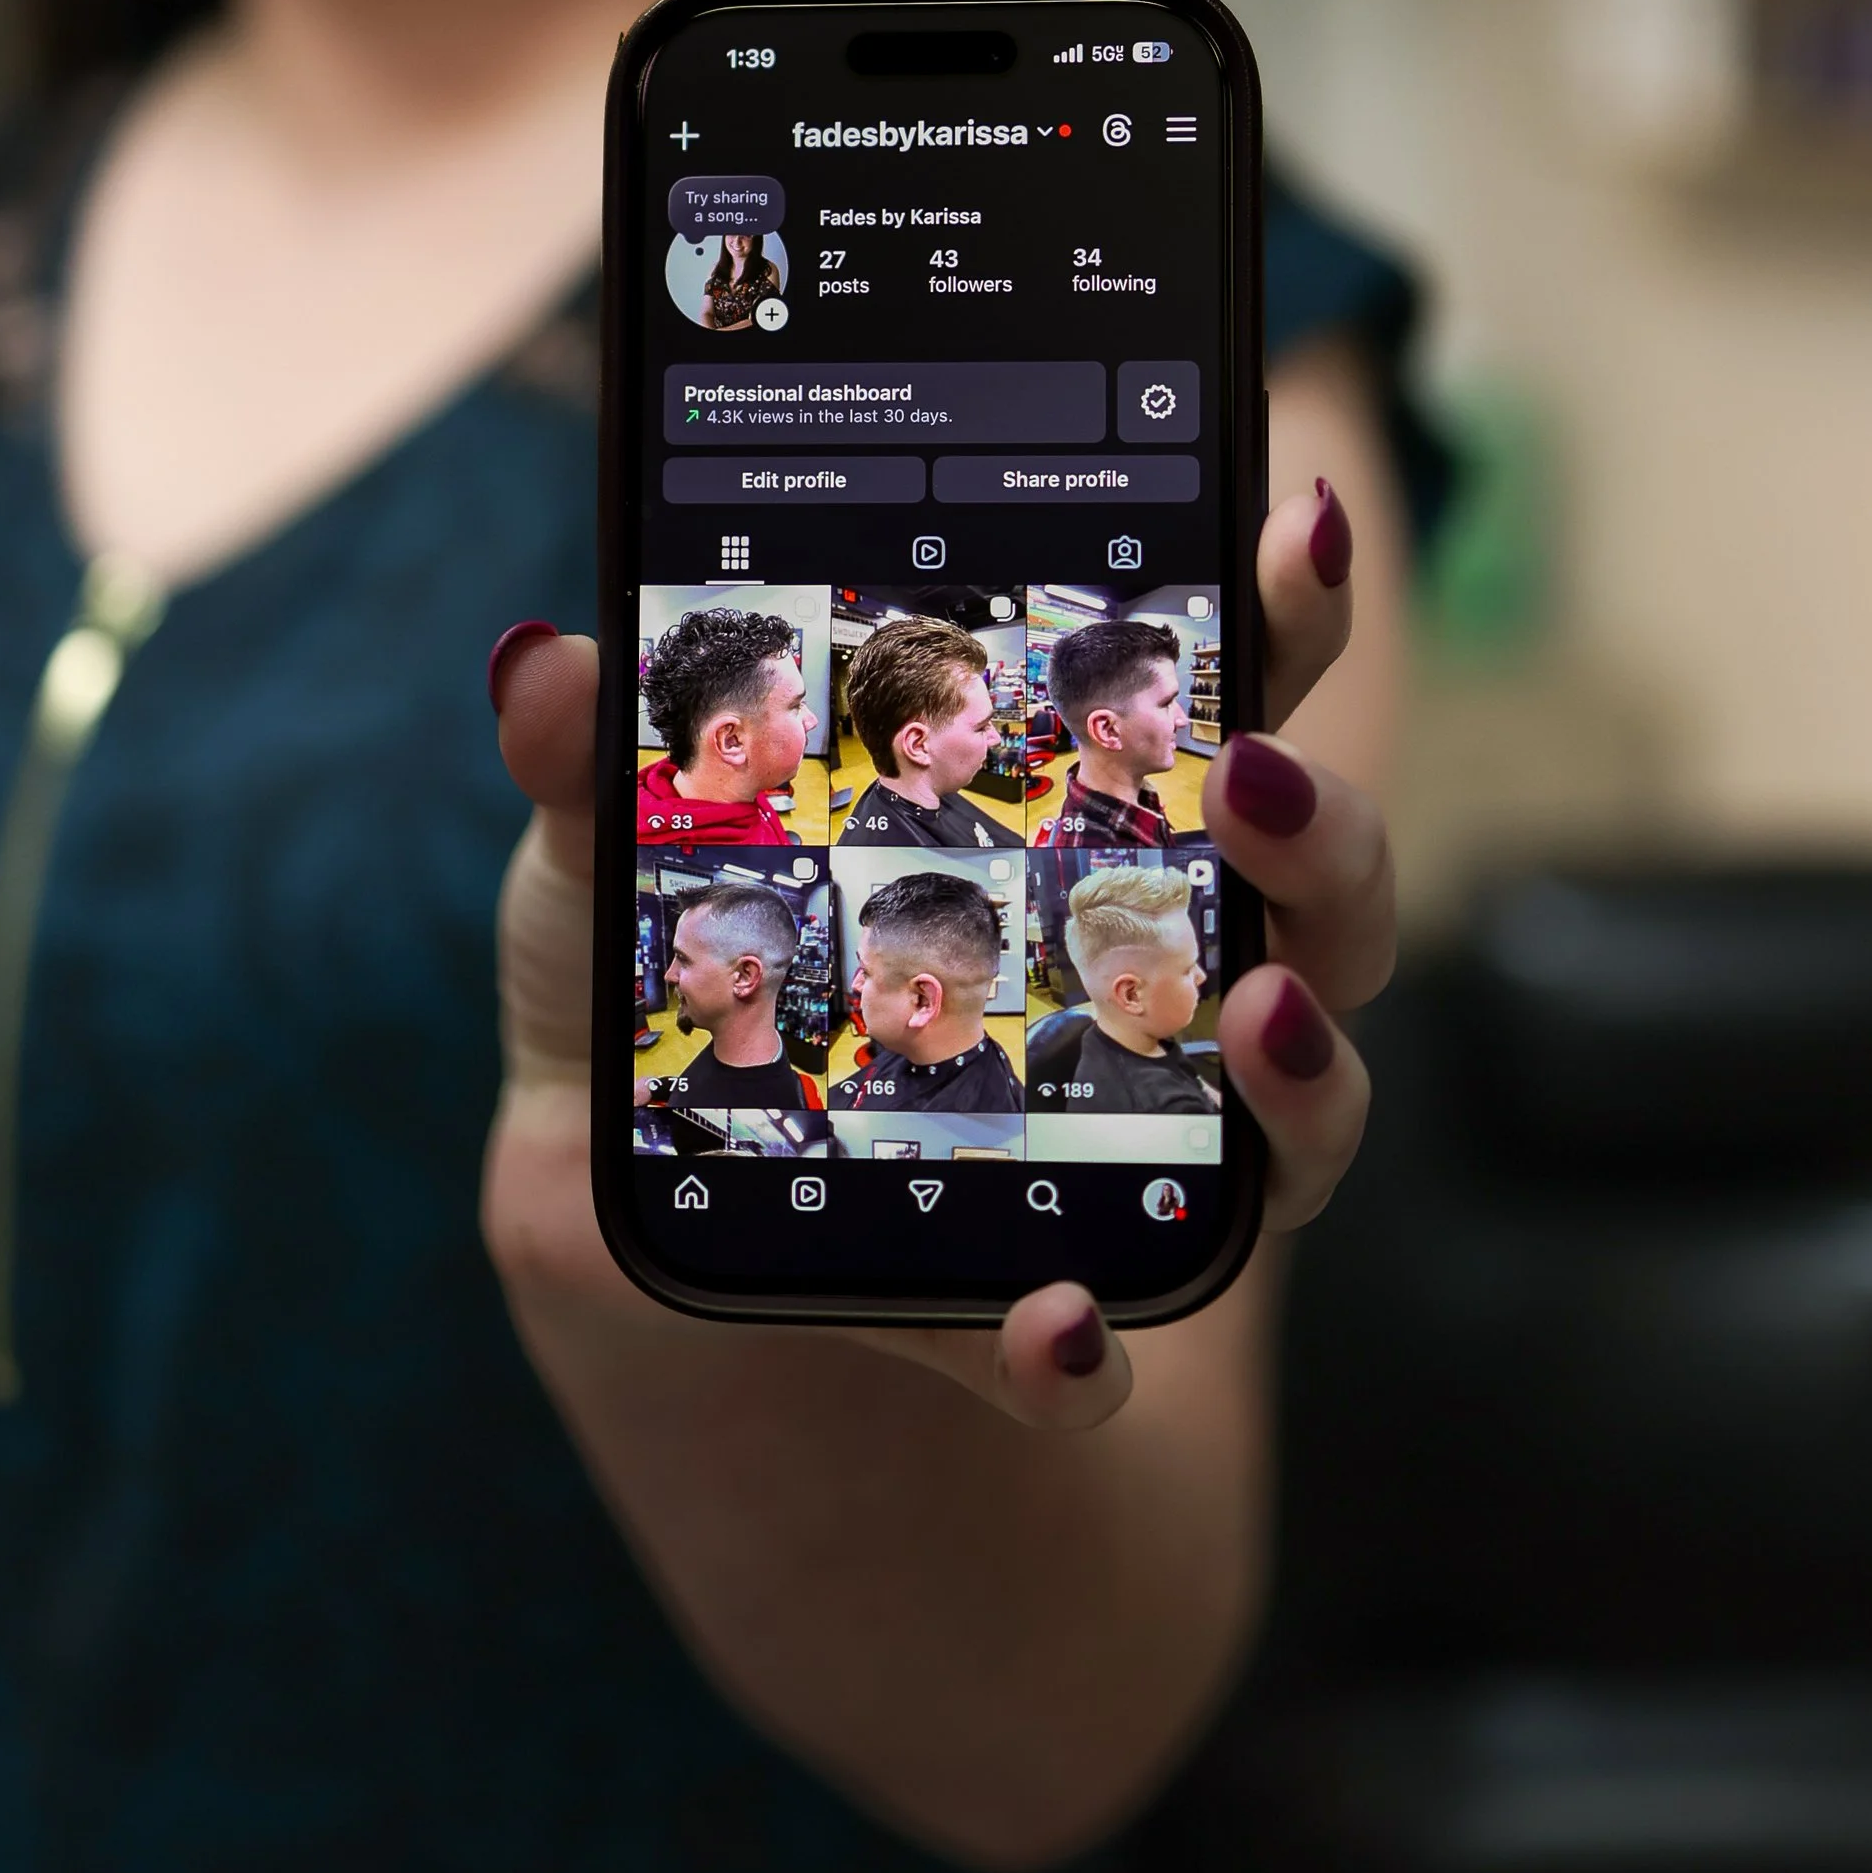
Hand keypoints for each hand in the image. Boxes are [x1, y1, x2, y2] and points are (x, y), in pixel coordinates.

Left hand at [486, 487, 1389, 1433]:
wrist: (606, 1193)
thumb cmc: (660, 965)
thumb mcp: (611, 843)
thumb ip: (598, 755)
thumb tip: (545, 657)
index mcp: (1078, 800)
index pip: (1232, 680)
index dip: (1292, 603)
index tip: (1293, 528)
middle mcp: (1155, 947)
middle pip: (1321, 878)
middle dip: (1326, 821)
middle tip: (1254, 777)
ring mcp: (1138, 1120)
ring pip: (1301, 1090)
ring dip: (1309, 1055)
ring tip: (1254, 1010)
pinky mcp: (1046, 1284)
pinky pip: (1116, 1334)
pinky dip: (1092, 1344)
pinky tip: (1059, 1325)